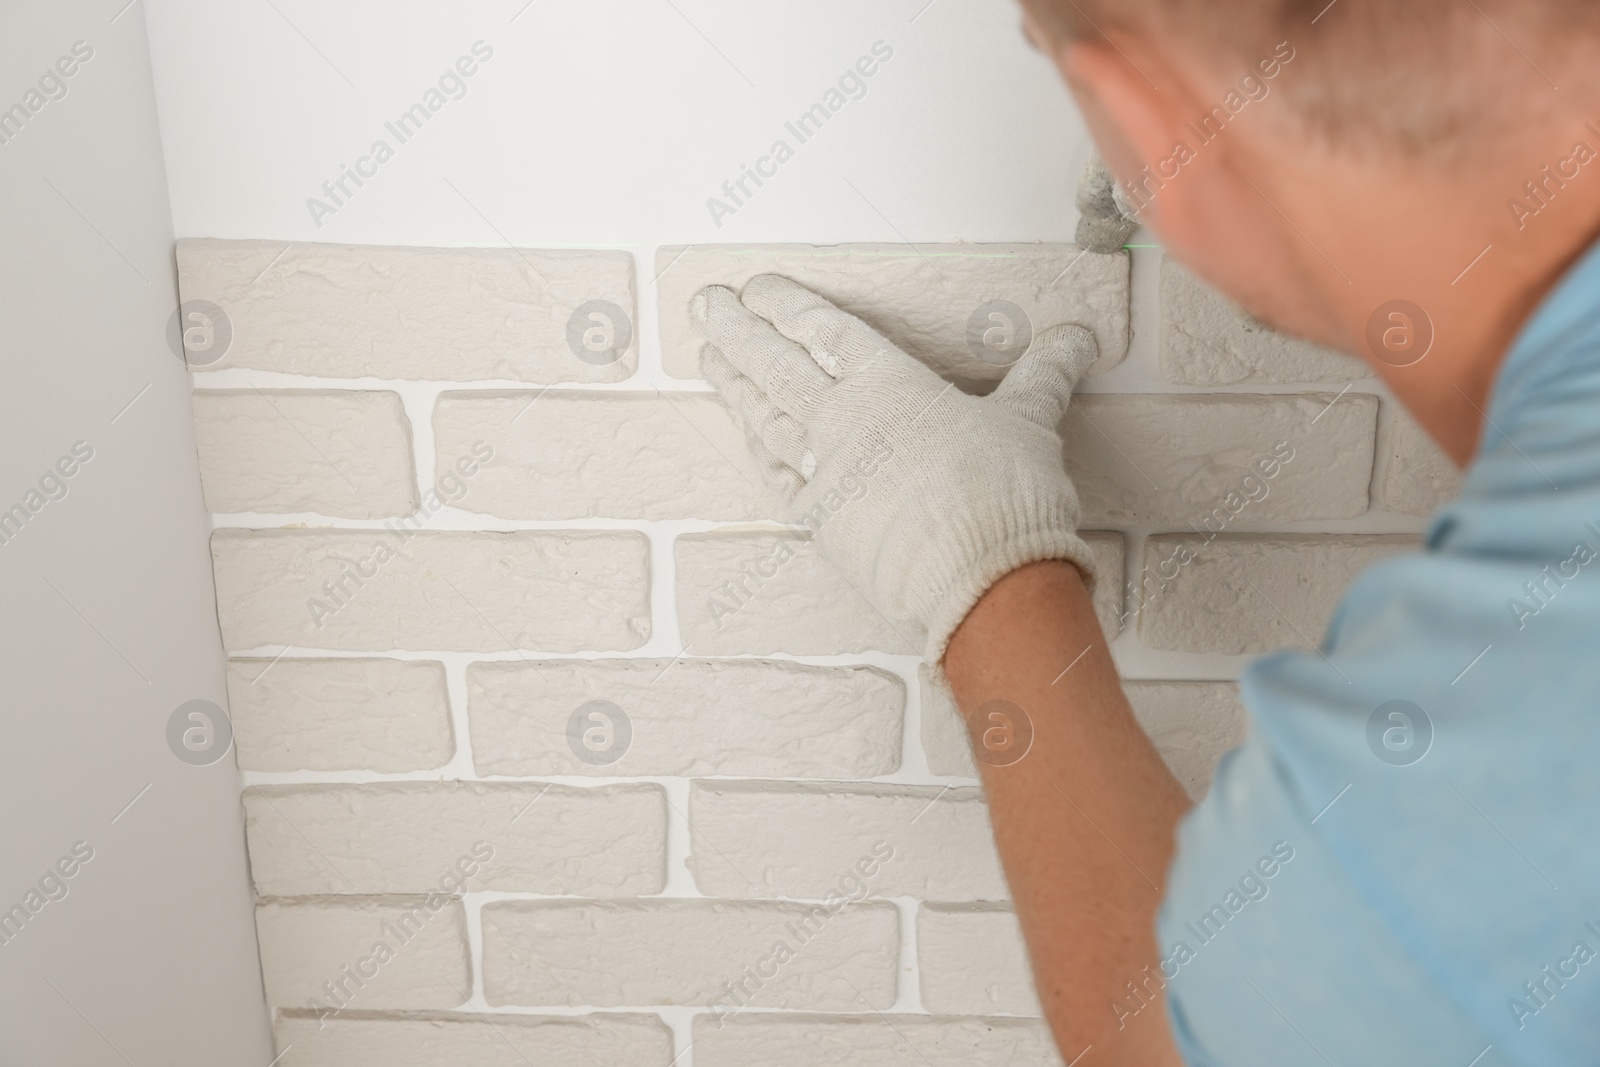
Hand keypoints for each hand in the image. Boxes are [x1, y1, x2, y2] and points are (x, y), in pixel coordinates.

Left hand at [691, 274, 1098, 661]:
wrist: (983, 582)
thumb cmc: (1007, 495)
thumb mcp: (1031, 421)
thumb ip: (1044, 375)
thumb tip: (1078, 338)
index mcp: (889, 383)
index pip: (824, 330)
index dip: (786, 305)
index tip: (755, 287)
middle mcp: (844, 421)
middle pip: (776, 364)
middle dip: (737, 330)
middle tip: (704, 305)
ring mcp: (824, 472)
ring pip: (765, 414)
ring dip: (733, 382)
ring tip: (707, 355)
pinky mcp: (821, 521)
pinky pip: (776, 473)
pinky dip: (756, 446)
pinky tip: (744, 431)